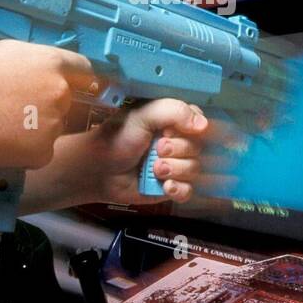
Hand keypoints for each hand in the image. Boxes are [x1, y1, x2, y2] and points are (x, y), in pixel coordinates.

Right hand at [0, 41, 96, 168]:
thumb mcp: (3, 52)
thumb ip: (29, 62)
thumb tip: (33, 69)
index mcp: (52, 62)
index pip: (85, 72)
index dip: (80, 81)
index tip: (78, 88)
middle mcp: (60, 92)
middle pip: (67, 104)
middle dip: (48, 109)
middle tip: (18, 114)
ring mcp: (54, 124)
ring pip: (51, 130)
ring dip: (34, 132)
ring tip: (0, 128)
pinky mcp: (42, 152)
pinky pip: (39, 154)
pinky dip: (24, 153)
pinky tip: (0, 144)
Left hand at [89, 99, 210, 203]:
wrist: (98, 170)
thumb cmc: (117, 139)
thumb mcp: (142, 116)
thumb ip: (173, 111)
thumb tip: (203, 124)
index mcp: (172, 121)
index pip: (201, 122)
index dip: (193, 130)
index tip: (172, 132)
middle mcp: (177, 142)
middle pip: (200, 148)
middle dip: (179, 150)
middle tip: (157, 150)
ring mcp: (176, 166)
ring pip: (195, 169)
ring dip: (176, 169)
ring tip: (154, 169)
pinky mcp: (172, 187)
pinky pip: (189, 190)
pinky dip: (179, 189)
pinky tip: (165, 186)